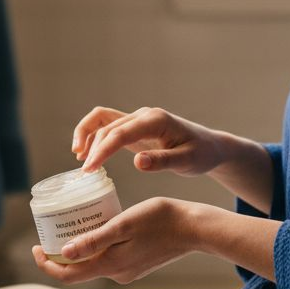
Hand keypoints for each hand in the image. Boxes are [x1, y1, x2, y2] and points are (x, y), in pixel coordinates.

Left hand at [32, 197, 198, 284]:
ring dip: (79, 249)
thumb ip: (94, 240)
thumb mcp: (123, 224)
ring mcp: (128, 271)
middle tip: (49, 232)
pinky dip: (96, 247)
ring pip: (93, 263)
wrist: (195, 228)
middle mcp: (117, 274)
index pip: (67, 275)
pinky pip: (108, 259)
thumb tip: (63, 252)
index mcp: (110, 266)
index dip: (46, 264)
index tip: (35, 246)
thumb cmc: (161, 220)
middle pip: (78, 270)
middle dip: (59, 255)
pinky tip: (98, 227)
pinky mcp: (137, 264)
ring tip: (71, 225)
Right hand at [72, 107, 224, 175]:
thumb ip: (163, 161)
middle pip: (108, 126)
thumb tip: (139, 163)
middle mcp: (144, 115)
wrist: (210, 147)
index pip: (121, 133)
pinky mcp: (135, 127)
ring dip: (87, 135)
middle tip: (85, 173)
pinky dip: (94, 136)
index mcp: (156, 121)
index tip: (90, 169)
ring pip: (103, 120)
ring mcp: (138, 119)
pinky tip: (88, 154)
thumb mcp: (187, 161)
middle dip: (92, 148)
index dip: (102, 150)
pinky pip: (108, 126)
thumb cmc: (201, 154)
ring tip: (80, 159)